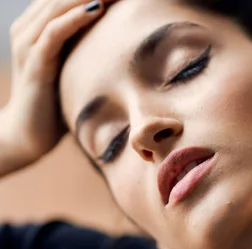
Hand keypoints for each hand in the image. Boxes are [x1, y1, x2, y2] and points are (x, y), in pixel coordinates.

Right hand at [1, 0, 115, 163]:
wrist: (29, 134)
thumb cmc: (57, 102)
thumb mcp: (73, 68)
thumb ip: (87, 49)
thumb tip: (123, 42)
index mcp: (37, 27)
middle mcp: (29, 29)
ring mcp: (29, 45)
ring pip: (57, 7)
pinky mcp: (35, 64)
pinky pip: (53, 33)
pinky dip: (74, 18)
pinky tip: (96, 9)